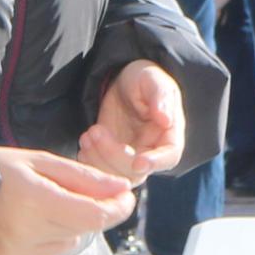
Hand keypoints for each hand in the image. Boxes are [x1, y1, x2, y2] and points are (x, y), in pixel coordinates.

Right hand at [0, 145, 136, 254]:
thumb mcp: (39, 162)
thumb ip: (83, 177)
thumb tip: (121, 188)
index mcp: (36, 200)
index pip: (95, 215)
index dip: (118, 207)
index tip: (126, 195)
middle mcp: (29, 232)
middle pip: (85, 227)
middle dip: (94, 209)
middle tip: (82, 191)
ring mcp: (19, 253)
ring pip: (69, 239)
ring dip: (69, 223)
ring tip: (41, 204)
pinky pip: (49, 251)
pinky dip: (49, 236)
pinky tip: (27, 221)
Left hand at [78, 59, 185, 182]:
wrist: (122, 84)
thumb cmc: (142, 79)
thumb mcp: (152, 79)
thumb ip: (160, 96)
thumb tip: (165, 119)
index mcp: (169, 135)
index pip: (169, 157)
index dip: (155, 163)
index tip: (138, 162)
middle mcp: (151, 152)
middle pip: (136, 171)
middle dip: (113, 155)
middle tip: (95, 130)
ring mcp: (130, 158)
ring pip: (116, 176)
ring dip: (98, 159)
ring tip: (88, 134)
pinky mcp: (111, 159)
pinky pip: (101, 172)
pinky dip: (89, 161)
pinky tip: (85, 140)